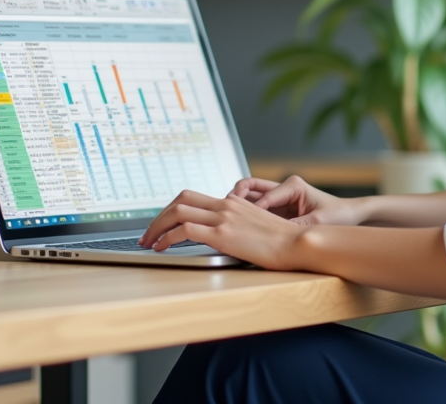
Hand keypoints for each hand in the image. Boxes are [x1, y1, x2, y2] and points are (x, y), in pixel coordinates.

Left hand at [137, 189, 303, 269]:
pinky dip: (167, 238)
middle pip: (180, 200)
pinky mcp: (223, 234)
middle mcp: (226, 205)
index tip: (162, 224)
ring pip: (177, 212)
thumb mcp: (257, 227)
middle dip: (158, 216)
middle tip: (148, 233)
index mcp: (233, 202)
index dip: (171, 209)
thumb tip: (226, 236)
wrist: (297, 242)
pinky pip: (185, 230)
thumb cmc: (283, 241)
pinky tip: (161, 248)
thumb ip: (239, 226)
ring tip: (148, 242)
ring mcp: (223, 218)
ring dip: (156, 227)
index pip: (192, 198)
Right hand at [229, 175, 367, 225]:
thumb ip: (297, 227)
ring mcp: (279, 199)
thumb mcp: (319, 222)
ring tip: (229, 219)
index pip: (264, 195)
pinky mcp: (278, 210)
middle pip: (251, 187)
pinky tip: (240, 227)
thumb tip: (279, 236)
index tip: (240, 221)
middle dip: (236, 197)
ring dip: (239, 206)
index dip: (251, 210)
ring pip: (250, 197)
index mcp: (293, 185)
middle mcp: (283, 189)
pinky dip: (246, 215)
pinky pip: (257, 209)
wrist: (351, 216)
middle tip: (225, 210)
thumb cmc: (339, 214)